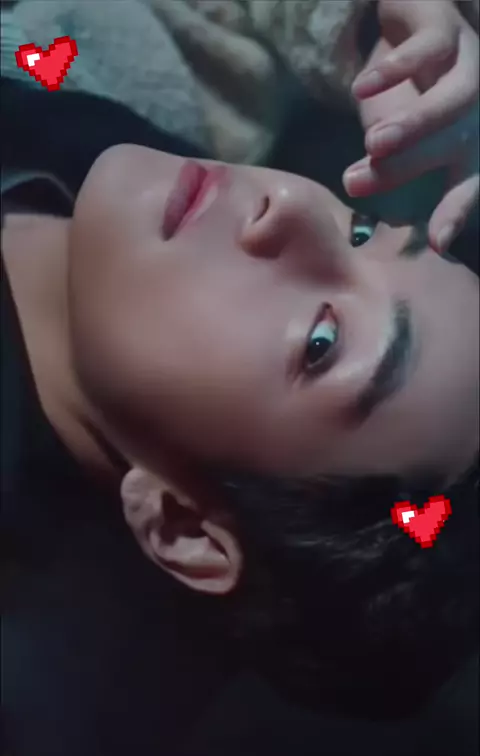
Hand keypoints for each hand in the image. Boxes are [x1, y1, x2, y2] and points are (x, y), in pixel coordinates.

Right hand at [343, 0, 478, 253]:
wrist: (416, 21)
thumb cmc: (411, 93)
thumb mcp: (401, 139)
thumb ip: (390, 170)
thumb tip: (363, 212)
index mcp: (470, 145)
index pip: (469, 186)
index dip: (455, 212)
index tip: (437, 244)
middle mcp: (477, 111)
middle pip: (454, 145)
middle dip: (406, 168)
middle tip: (355, 184)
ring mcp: (467, 68)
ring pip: (451, 100)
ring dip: (414, 124)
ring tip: (373, 143)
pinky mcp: (446, 31)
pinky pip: (427, 50)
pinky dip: (394, 70)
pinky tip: (361, 88)